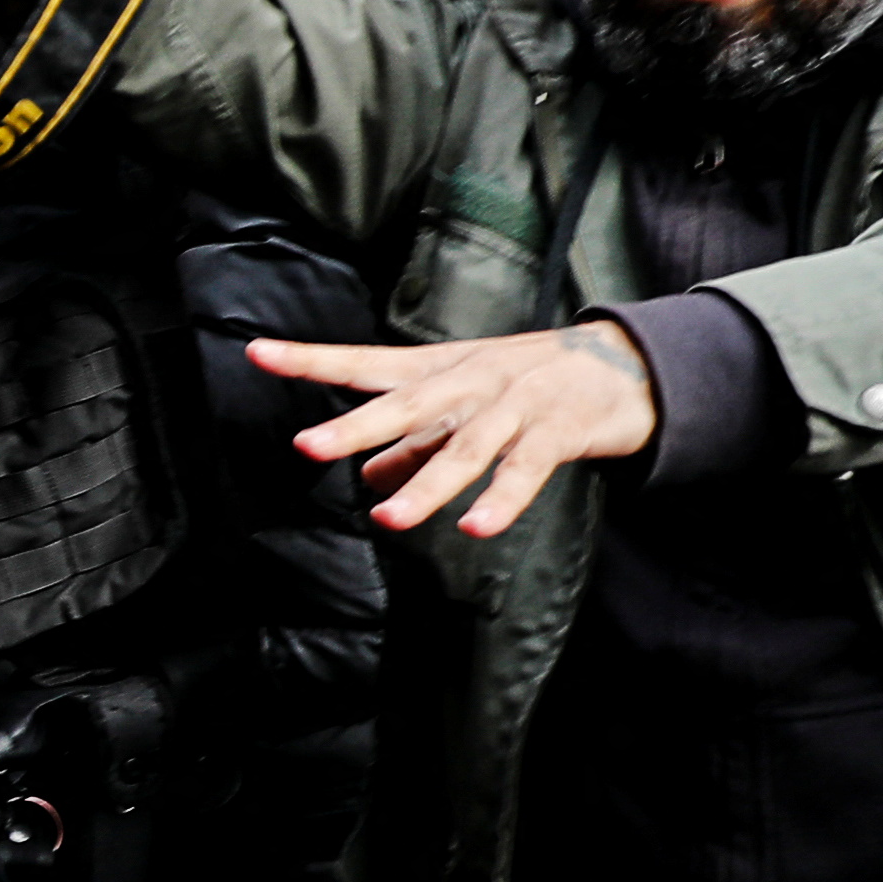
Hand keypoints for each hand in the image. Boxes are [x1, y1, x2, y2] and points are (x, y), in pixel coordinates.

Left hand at [252, 325, 663, 539]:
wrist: (625, 365)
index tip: (257, 353)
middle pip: (407, 404)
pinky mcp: (558, 431)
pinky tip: (475, 527)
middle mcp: (470, 382)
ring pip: (465, 448)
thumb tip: (367, 476)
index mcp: (438, 370)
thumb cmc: (528, 385)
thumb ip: (414, 441)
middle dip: (356, 426)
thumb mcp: (462, 407)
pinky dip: (501, 500)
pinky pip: (526, 470)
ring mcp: (515, 405)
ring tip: (388, 518)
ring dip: (427, 485)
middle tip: (309, 446)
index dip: (311, 360)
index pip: (365, 363)